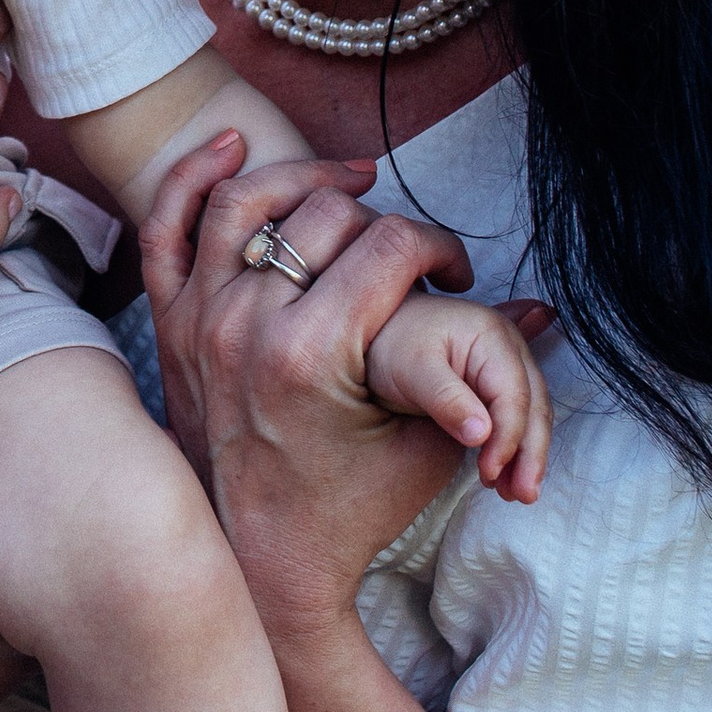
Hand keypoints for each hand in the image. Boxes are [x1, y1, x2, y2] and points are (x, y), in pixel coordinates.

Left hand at [141, 137, 481, 640]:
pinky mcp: (171, 322)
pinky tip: (234, 146)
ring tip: (351, 183)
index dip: (438, 248)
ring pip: (244, 200)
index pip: (390, 246)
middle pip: (325, 215)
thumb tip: (544, 310)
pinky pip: (167, 227)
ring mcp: (198, 317)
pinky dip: (193, 176)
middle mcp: (244, 322)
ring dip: (303, 177)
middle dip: (384, 222)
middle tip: (411, 258)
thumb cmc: (348, 511)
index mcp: (311, 352)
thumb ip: (484, 372)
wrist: (258, 565)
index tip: (456, 273)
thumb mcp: (425, 446)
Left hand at [364, 293, 553, 504]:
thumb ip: (446, 399)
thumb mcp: (410, 369)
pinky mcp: (497, 386)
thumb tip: (483, 434)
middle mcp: (508, 348)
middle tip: (522, 496)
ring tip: (516, 494)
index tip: (491, 471)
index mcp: (491, 336)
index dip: (508, 438)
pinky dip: (516, 449)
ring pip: (531, 416)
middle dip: (530, 454)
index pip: (513, 395)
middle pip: (533, 406)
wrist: (376, 332)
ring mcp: (506, 366)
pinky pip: (518, 419)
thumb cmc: (391, 344)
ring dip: (527, 457)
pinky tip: (507, 476)